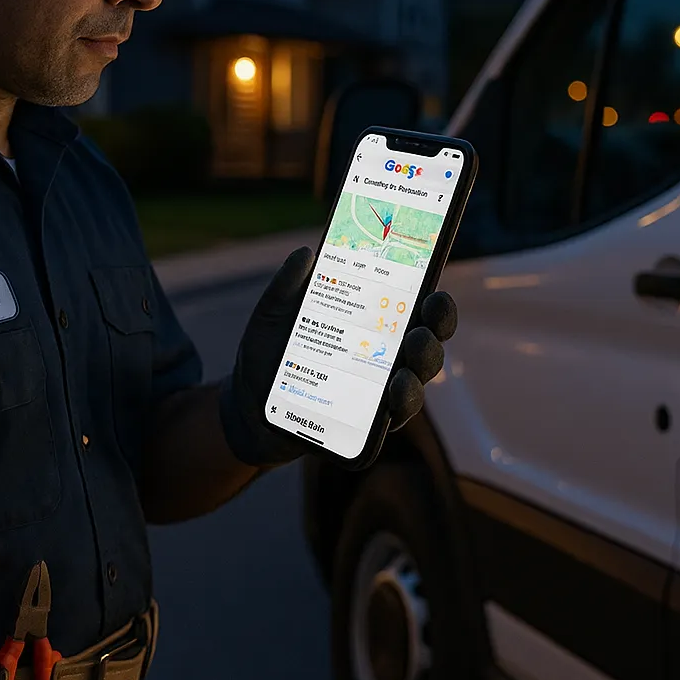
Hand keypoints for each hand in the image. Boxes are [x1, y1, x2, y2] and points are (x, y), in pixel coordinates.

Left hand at [219, 246, 458, 467]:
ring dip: (420, 371)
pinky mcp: (365, 426)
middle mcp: (383, 359)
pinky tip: (393, 394)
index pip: (415, 312)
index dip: (434, 304)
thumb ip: (286, 285)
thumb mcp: (271, 314)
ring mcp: (377, 394)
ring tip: (407, 365)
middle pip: (425, 346)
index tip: (434, 291)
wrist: (245, 407)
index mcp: (370, 326)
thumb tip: (305, 253)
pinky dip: (400, 405)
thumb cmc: (266, 353)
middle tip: (420, 328)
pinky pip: (393, 418)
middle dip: (433, 335)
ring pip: (417, 383)